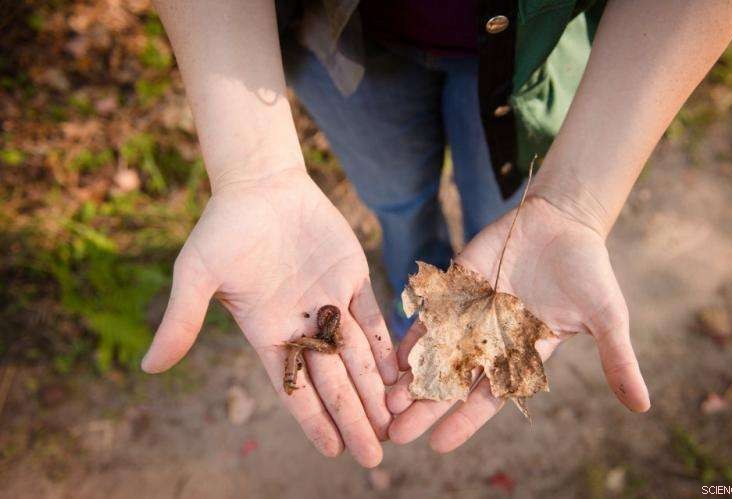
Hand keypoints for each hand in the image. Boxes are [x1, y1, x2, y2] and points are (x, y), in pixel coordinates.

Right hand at [141, 168, 397, 466]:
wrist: (260, 183)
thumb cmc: (223, 227)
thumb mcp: (197, 273)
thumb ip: (182, 320)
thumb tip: (148, 366)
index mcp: (267, 332)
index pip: (294, 388)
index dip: (314, 420)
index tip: (333, 450)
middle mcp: (301, 324)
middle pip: (333, 381)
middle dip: (353, 417)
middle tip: (375, 455)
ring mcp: (330, 302)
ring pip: (358, 356)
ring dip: (375, 390)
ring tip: (394, 424)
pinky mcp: (353, 278)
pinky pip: (373, 317)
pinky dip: (386, 344)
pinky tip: (400, 373)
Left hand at [386, 196, 649, 451]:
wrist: (564, 221)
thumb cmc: (588, 270)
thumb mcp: (606, 316)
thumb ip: (617, 358)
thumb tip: (643, 406)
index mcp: (521, 353)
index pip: (488, 396)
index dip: (464, 421)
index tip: (438, 446)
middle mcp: (490, 339)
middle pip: (452, 381)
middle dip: (426, 407)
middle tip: (396, 432)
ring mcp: (471, 313)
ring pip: (435, 350)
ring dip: (411, 375)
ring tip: (386, 400)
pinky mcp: (458, 286)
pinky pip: (431, 312)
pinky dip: (412, 331)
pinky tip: (391, 352)